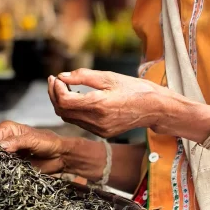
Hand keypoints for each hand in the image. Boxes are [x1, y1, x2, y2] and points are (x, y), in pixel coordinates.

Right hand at [0, 121, 67, 174]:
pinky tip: (11, 172)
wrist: (60, 156)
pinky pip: (5, 169)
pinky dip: (6, 171)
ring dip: (1, 165)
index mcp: (9, 129)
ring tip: (8, 167)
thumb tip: (2, 146)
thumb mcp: (32, 139)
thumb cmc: (49, 142)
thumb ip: (17, 142)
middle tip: (2, 162)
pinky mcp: (14, 165)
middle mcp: (6, 140)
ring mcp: (9, 154)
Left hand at [48, 69, 207, 139]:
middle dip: (55, 95)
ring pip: (69, 118)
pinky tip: (76, 98)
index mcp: (99, 105)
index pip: (64, 101)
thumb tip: (62, 76)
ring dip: (62, 103)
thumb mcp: (109, 77)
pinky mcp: (102, 133)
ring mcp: (99, 130)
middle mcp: (97, 121)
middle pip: (63, 112)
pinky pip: (80, 122)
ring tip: (63, 87)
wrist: (155, 108)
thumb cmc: (134, 89)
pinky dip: (73, 110)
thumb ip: (83, 76)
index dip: (56, 89)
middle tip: (54, 81)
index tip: (56, 77)